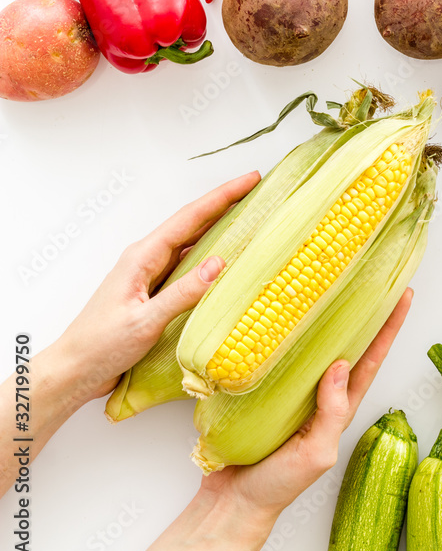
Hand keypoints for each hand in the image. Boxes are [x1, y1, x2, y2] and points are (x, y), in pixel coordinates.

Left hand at [51, 170, 260, 402]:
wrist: (75, 370)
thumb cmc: (101, 346)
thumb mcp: (145, 321)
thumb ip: (183, 293)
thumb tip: (220, 263)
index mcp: (142, 257)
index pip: (190, 218)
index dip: (222, 197)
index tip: (250, 180)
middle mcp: (147, 260)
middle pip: (193, 224)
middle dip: (225, 204)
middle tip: (257, 190)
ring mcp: (151, 276)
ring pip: (192, 244)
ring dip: (220, 229)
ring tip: (249, 218)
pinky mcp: (155, 293)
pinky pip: (188, 267)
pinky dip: (210, 257)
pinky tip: (226, 260)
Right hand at [200, 287, 413, 513]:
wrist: (232, 503)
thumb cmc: (278, 485)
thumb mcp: (316, 452)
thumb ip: (332, 413)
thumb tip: (340, 364)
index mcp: (340, 406)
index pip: (371, 359)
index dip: (388, 328)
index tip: (404, 296)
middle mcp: (320, 393)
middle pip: (348, 344)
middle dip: (364, 313)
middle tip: (375, 277)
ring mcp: (293, 391)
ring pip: (315, 346)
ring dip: (326, 317)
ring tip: (336, 284)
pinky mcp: (265, 391)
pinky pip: (280, 357)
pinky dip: (285, 334)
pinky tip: (283, 314)